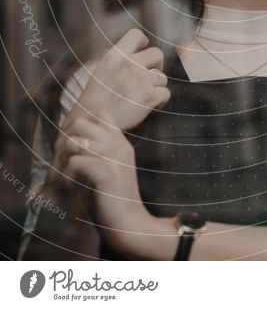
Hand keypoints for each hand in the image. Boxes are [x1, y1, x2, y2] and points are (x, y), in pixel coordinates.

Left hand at [59, 111, 177, 259]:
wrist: (130, 225)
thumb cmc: (114, 200)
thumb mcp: (110, 169)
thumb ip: (100, 152)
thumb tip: (74, 140)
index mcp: (121, 142)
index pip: (101, 114)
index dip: (81, 127)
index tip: (74, 148)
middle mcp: (119, 145)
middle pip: (82, 122)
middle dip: (67, 140)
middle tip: (64, 162)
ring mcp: (115, 157)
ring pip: (75, 141)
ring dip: (63, 159)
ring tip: (65, 176)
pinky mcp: (107, 172)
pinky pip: (75, 162)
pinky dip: (67, 176)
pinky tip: (70, 188)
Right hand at [63, 28, 170, 132]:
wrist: (91, 122)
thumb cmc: (95, 100)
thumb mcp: (102, 70)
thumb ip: (119, 61)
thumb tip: (138, 54)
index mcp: (115, 55)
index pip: (136, 34)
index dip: (143, 41)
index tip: (143, 48)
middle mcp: (130, 64)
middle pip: (157, 53)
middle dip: (157, 64)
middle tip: (150, 75)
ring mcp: (141, 79)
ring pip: (162, 76)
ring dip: (157, 85)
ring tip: (144, 95)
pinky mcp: (149, 96)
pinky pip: (165, 93)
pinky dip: (160, 100)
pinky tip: (151, 105)